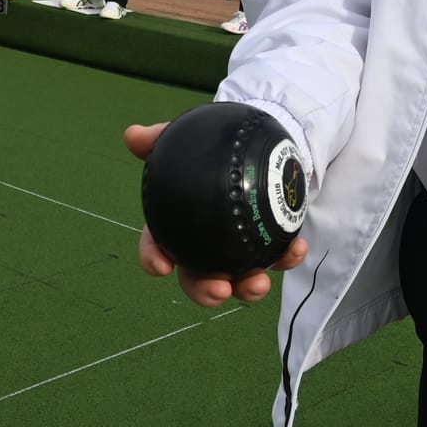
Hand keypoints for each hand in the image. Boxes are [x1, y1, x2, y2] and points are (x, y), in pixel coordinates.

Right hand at [125, 122, 308, 307]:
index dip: (154, 260)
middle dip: (205, 291)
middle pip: (198, 278)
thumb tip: (131, 135)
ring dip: (248, 289)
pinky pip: (278, 257)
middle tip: (220, 288)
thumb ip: (161, 138)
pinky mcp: (269, 245)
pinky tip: (295, 249)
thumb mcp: (187, 139)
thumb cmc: (213, 148)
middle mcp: (206, 246)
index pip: (159, 246)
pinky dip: (286, 258)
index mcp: (179, 224)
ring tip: (259, 283)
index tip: (162, 267)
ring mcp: (239, 250)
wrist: (254, 143)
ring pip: (239, 280)